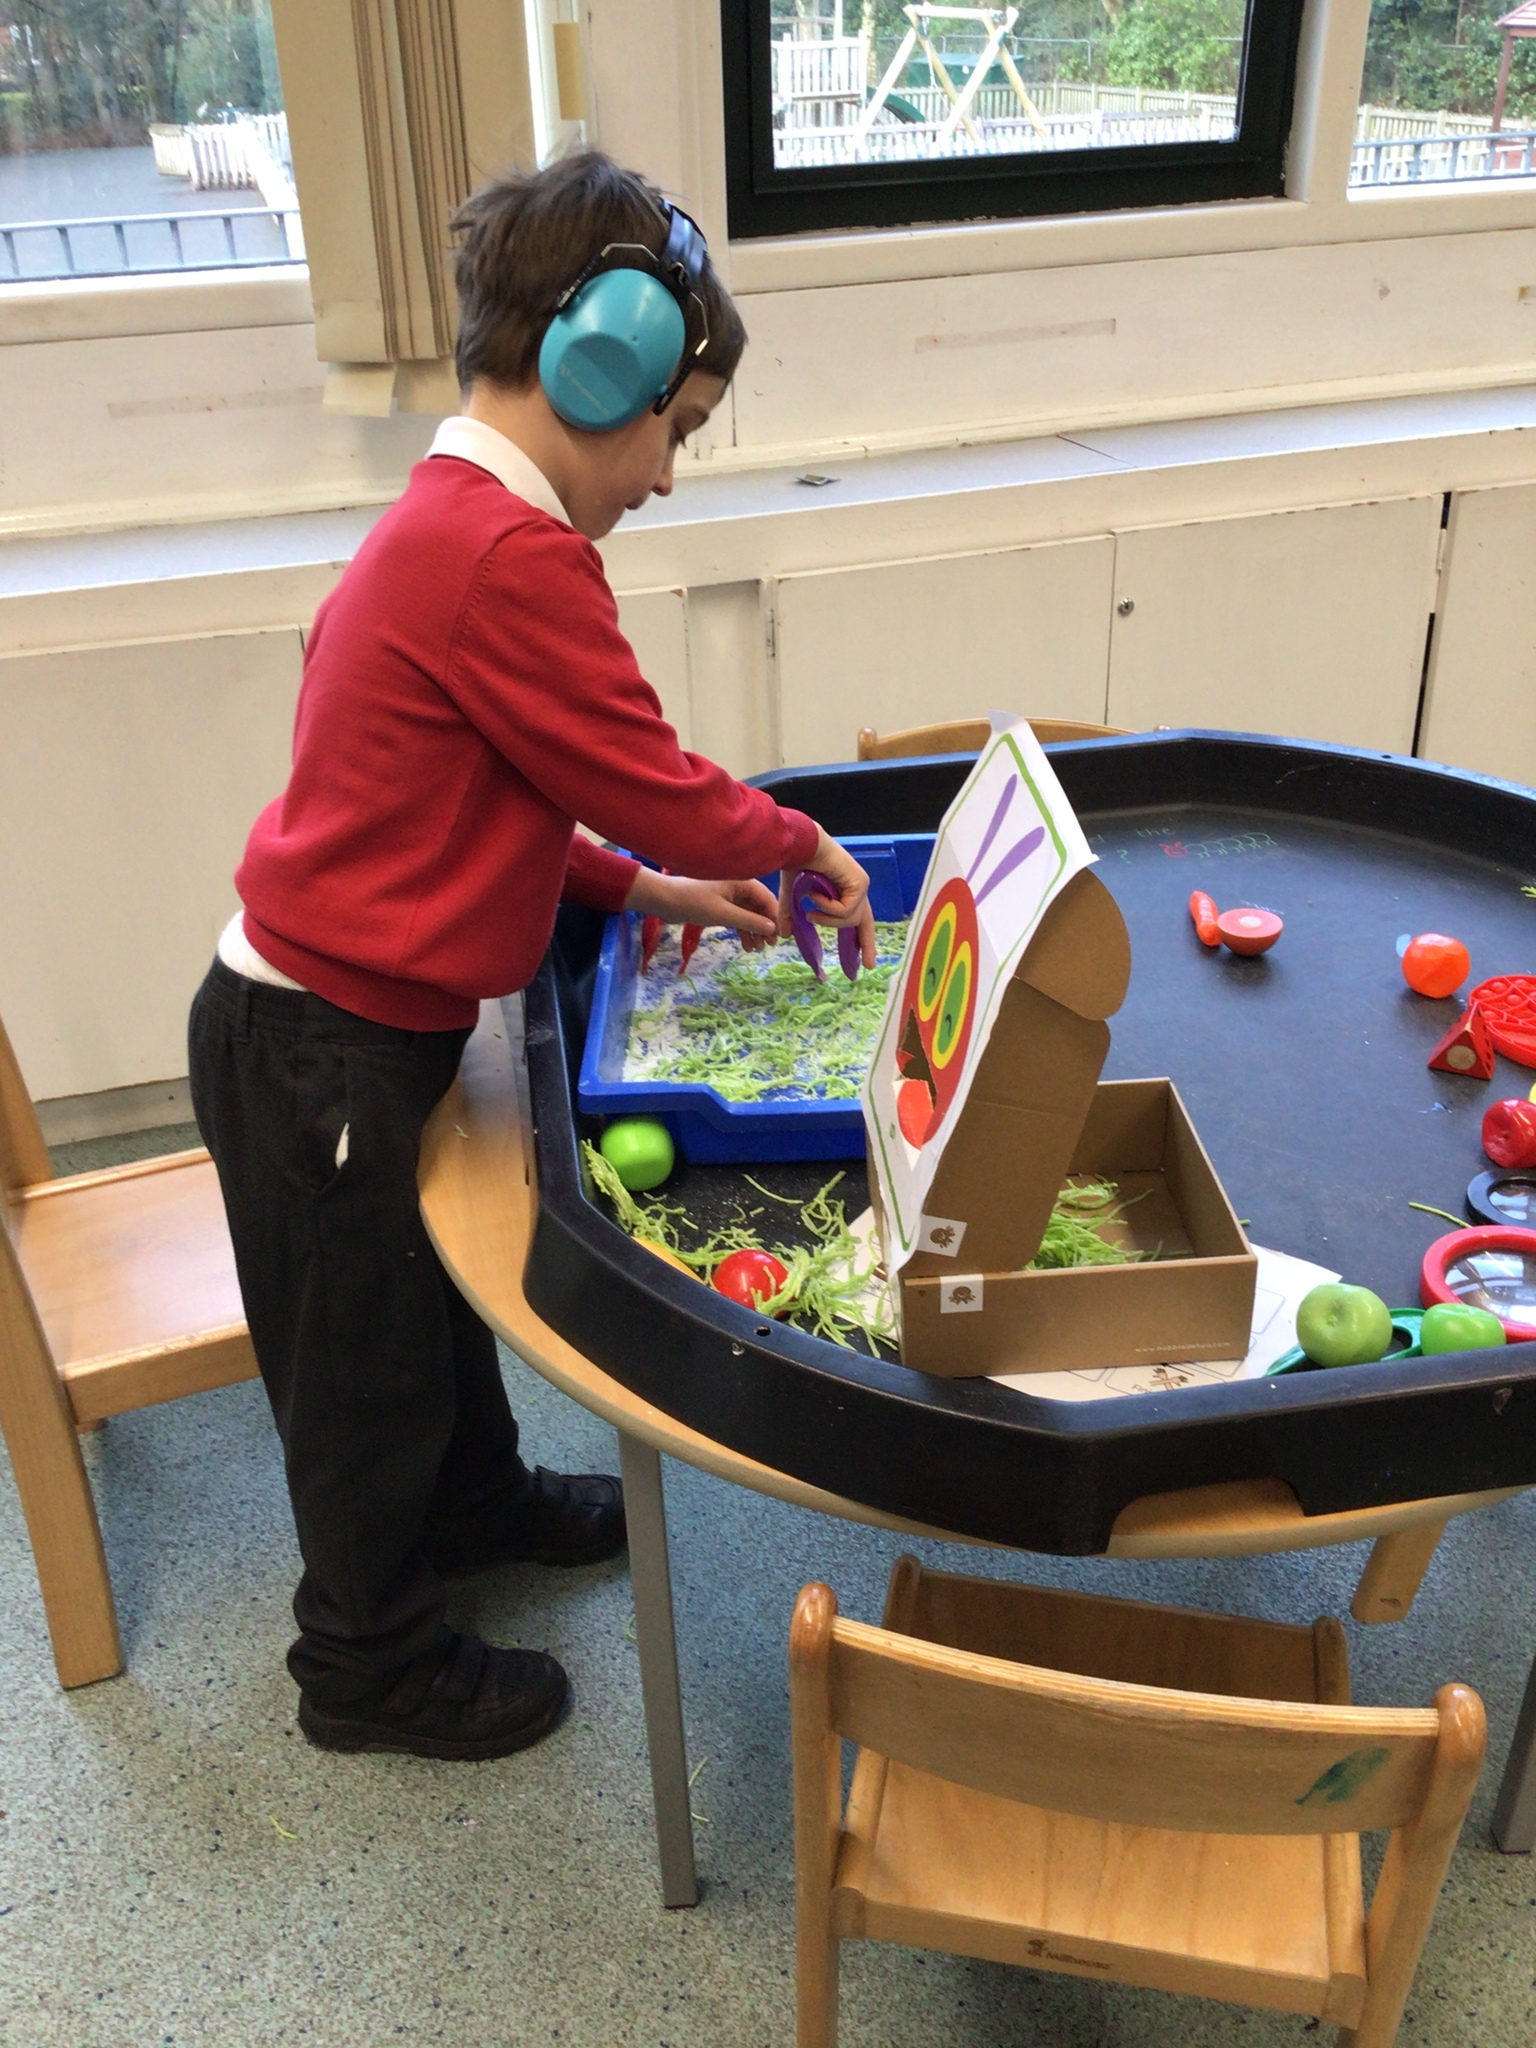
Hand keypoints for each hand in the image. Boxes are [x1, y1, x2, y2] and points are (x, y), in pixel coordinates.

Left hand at [624, 869, 779, 949]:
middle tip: (769, 947)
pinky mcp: (720, 904)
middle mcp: (738, 885)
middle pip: (759, 907)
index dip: (775, 917)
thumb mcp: (724, 914)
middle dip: (765, 927)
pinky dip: (742, 930)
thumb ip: (750, 921)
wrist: (664, 900)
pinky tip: (746, 945)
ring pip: (749, 914)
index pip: (767, 898)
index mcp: (742, 881)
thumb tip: (773, 929)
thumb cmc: (694, 902)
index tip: (780, 937)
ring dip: (754, 931)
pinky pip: (737, 917)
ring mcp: (729, 895)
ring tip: (756, 950)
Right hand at [779, 829, 876, 969]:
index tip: (861, 959)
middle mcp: (855, 890)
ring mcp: (859, 886)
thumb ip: (789, 914)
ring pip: (850, 920)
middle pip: (865, 923)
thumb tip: (783, 935)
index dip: (859, 939)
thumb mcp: (791, 896)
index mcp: (843, 892)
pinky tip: (816, 895)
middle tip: (868, 966)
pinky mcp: (860, 884)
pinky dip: (828, 908)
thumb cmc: (796, 863)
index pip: (855, 919)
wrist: (801, 845)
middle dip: (867, 945)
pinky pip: (846, 911)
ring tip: (811, 911)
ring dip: (827, 919)